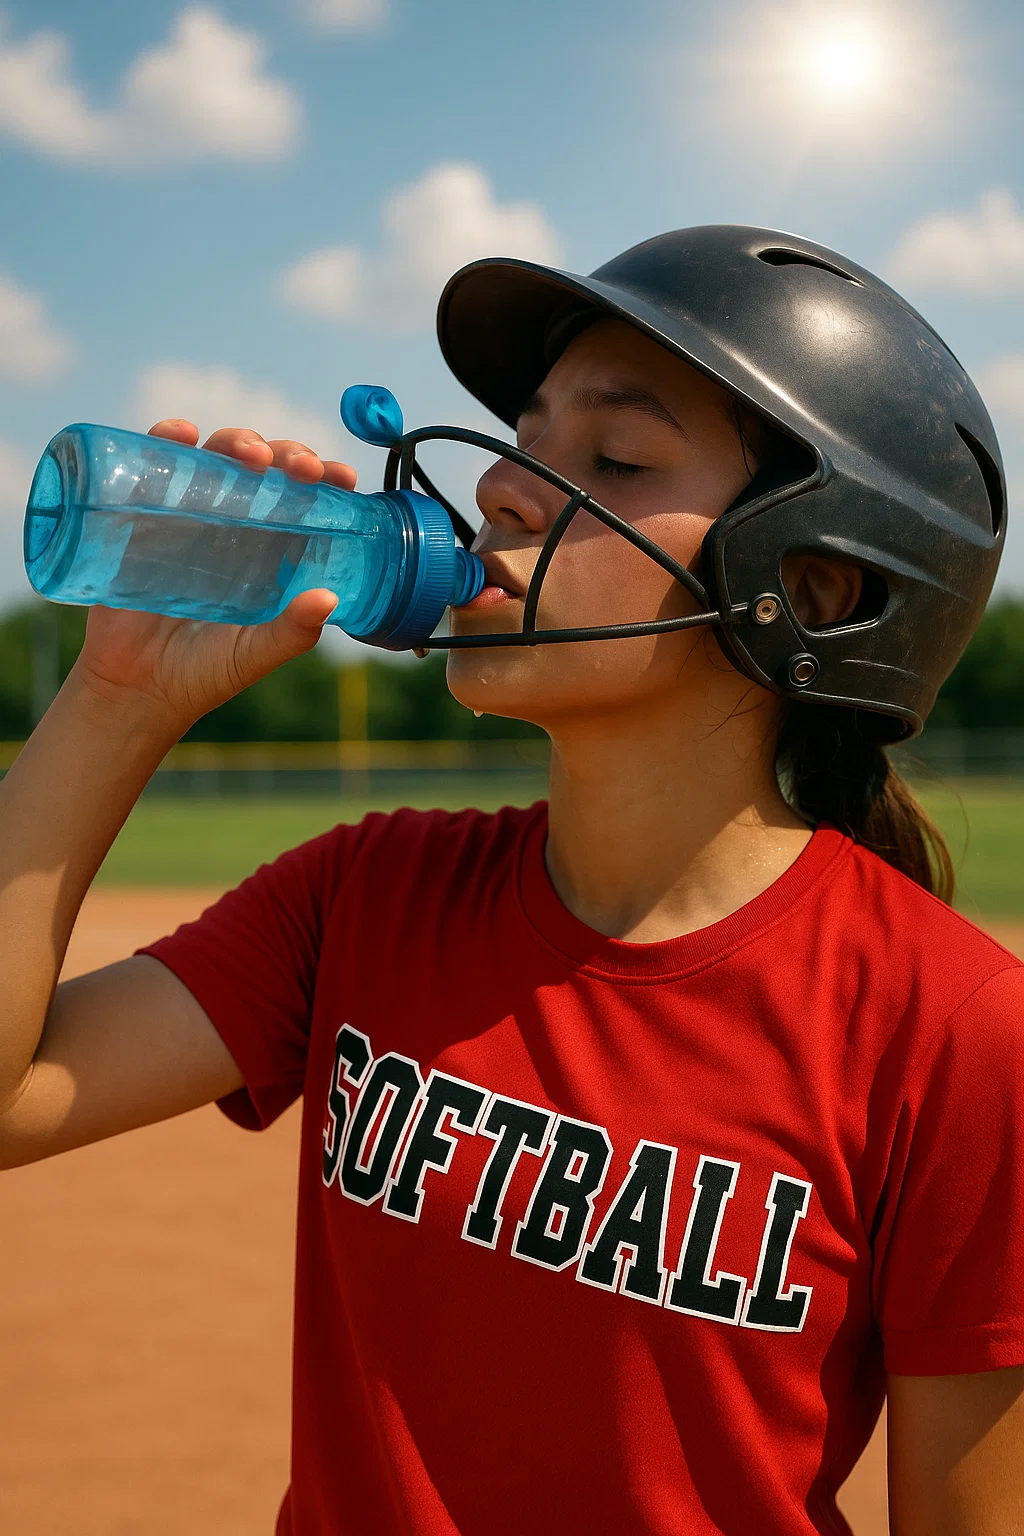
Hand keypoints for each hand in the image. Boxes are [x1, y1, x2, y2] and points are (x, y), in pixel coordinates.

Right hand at [70, 420, 358, 735]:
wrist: (133, 689)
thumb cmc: (202, 673)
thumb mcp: (254, 655)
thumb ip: (292, 634)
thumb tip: (329, 599)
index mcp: (271, 551)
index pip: (305, 500)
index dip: (325, 479)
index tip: (341, 478)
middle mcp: (234, 525)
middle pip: (266, 468)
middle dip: (288, 454)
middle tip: (300, 468)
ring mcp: (188, 515)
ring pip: (217, 457)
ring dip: (238, 441)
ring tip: (252, 455)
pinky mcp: (142, 515)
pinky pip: (153, 465)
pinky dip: (168, 438)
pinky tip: (183, 434)